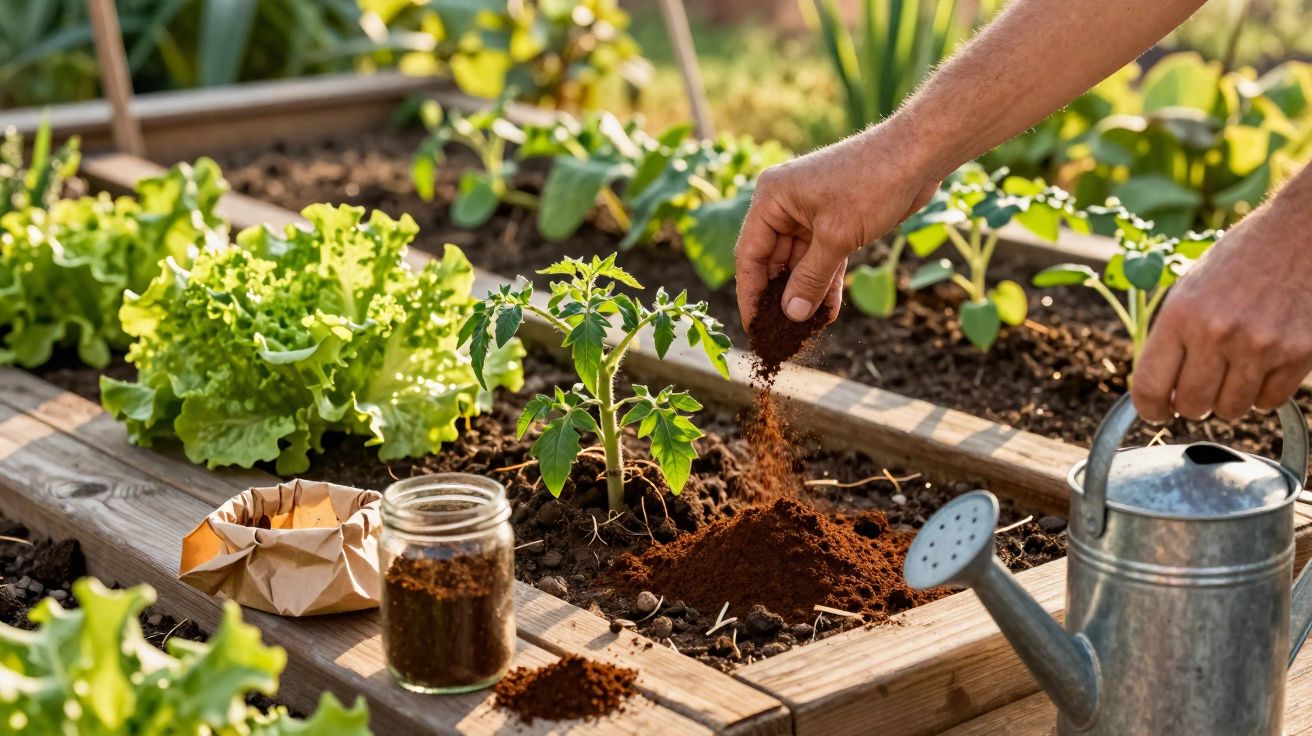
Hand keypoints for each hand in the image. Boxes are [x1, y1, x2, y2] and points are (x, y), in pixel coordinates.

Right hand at [734, 124, 940, 328]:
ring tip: (804, 330)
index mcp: (772, 199)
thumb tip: (791, 315)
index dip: (750, 293)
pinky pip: (823, 260)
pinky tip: (827, 313)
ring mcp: (810, 214)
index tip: (754, 327)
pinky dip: (825, 283)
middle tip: (780, 334)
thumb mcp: (836, 237)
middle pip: (772, 261)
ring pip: (799, 264)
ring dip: (804, 294)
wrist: (918, 155)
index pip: (749, 254)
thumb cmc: (872, 183)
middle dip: (780, 297)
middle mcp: (785, 205)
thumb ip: (811, 278)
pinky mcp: (834, 222)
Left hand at [1133, 193, 1311, 422]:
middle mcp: (1216, 333)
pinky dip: (1263, 392)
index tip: (1156, 410)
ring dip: (1228, 398)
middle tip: (1200, 386)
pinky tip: (1263, 365)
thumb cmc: (1240, 259)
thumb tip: (1157, 389)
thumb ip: (1172, 336)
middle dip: (1191, 404)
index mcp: (1181, 315)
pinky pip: (1269, 402)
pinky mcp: (1298, 354)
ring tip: (1234, 369)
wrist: (1301, 232)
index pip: (1150, 386)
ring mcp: (1260, 346)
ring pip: (1230, 410)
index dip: (1150, 407)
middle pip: (1192, 406)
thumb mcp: (1189, 288)